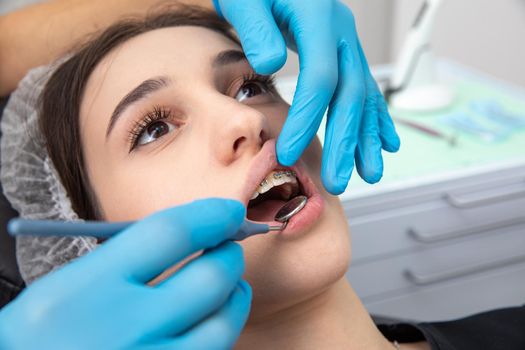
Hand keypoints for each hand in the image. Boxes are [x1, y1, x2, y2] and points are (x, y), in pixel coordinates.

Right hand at [0, 199, 250, 349]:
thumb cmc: (48, 334)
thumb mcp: (68, 288)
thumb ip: (128, 260)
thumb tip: (199, 234)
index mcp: (83, 292)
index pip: (169, 234)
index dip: (210, 216)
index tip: (231, 211)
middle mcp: (118, 333)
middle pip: (208, 279)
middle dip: (229, 255)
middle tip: (229, 247)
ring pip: (222, 323)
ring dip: (235, 294)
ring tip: (229, 284)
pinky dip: (221, 329)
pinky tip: (213, 319)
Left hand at [213, 0, 399, 193]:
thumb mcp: (245, 0)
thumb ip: (256, 29)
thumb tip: (270, 64)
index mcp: (319, 17)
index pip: (320, 77)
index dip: (307, 118)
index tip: (287, 153)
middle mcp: (343, 31)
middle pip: (350, 93)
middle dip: (346, 141)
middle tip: (338, 182)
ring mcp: (349, 43)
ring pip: (364, 95)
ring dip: (368, 137)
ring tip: (371, 174)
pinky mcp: (346, 55)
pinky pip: (366, 89)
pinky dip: (376, 118)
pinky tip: (385, 144)